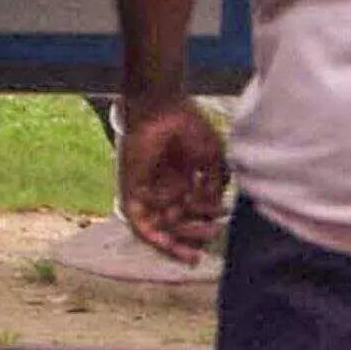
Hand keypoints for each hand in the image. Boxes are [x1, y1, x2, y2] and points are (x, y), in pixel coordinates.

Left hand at [117, 96, 228, 263]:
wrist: (164, 110)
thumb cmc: (188, 128)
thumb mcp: (212, 159)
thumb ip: (215, 185)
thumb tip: (216, 208)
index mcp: (182, 183)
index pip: (190, 215)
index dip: (204, 226)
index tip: (220, 229)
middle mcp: (164, 191)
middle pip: (176, 226)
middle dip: (196, 234)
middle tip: (214, 232)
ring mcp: (147, 193)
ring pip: (160, 228)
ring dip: (178, 239)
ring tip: (199, 238)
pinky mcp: (131, 192)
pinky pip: (140, 220)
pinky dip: (157, 227)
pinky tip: (177, 216)